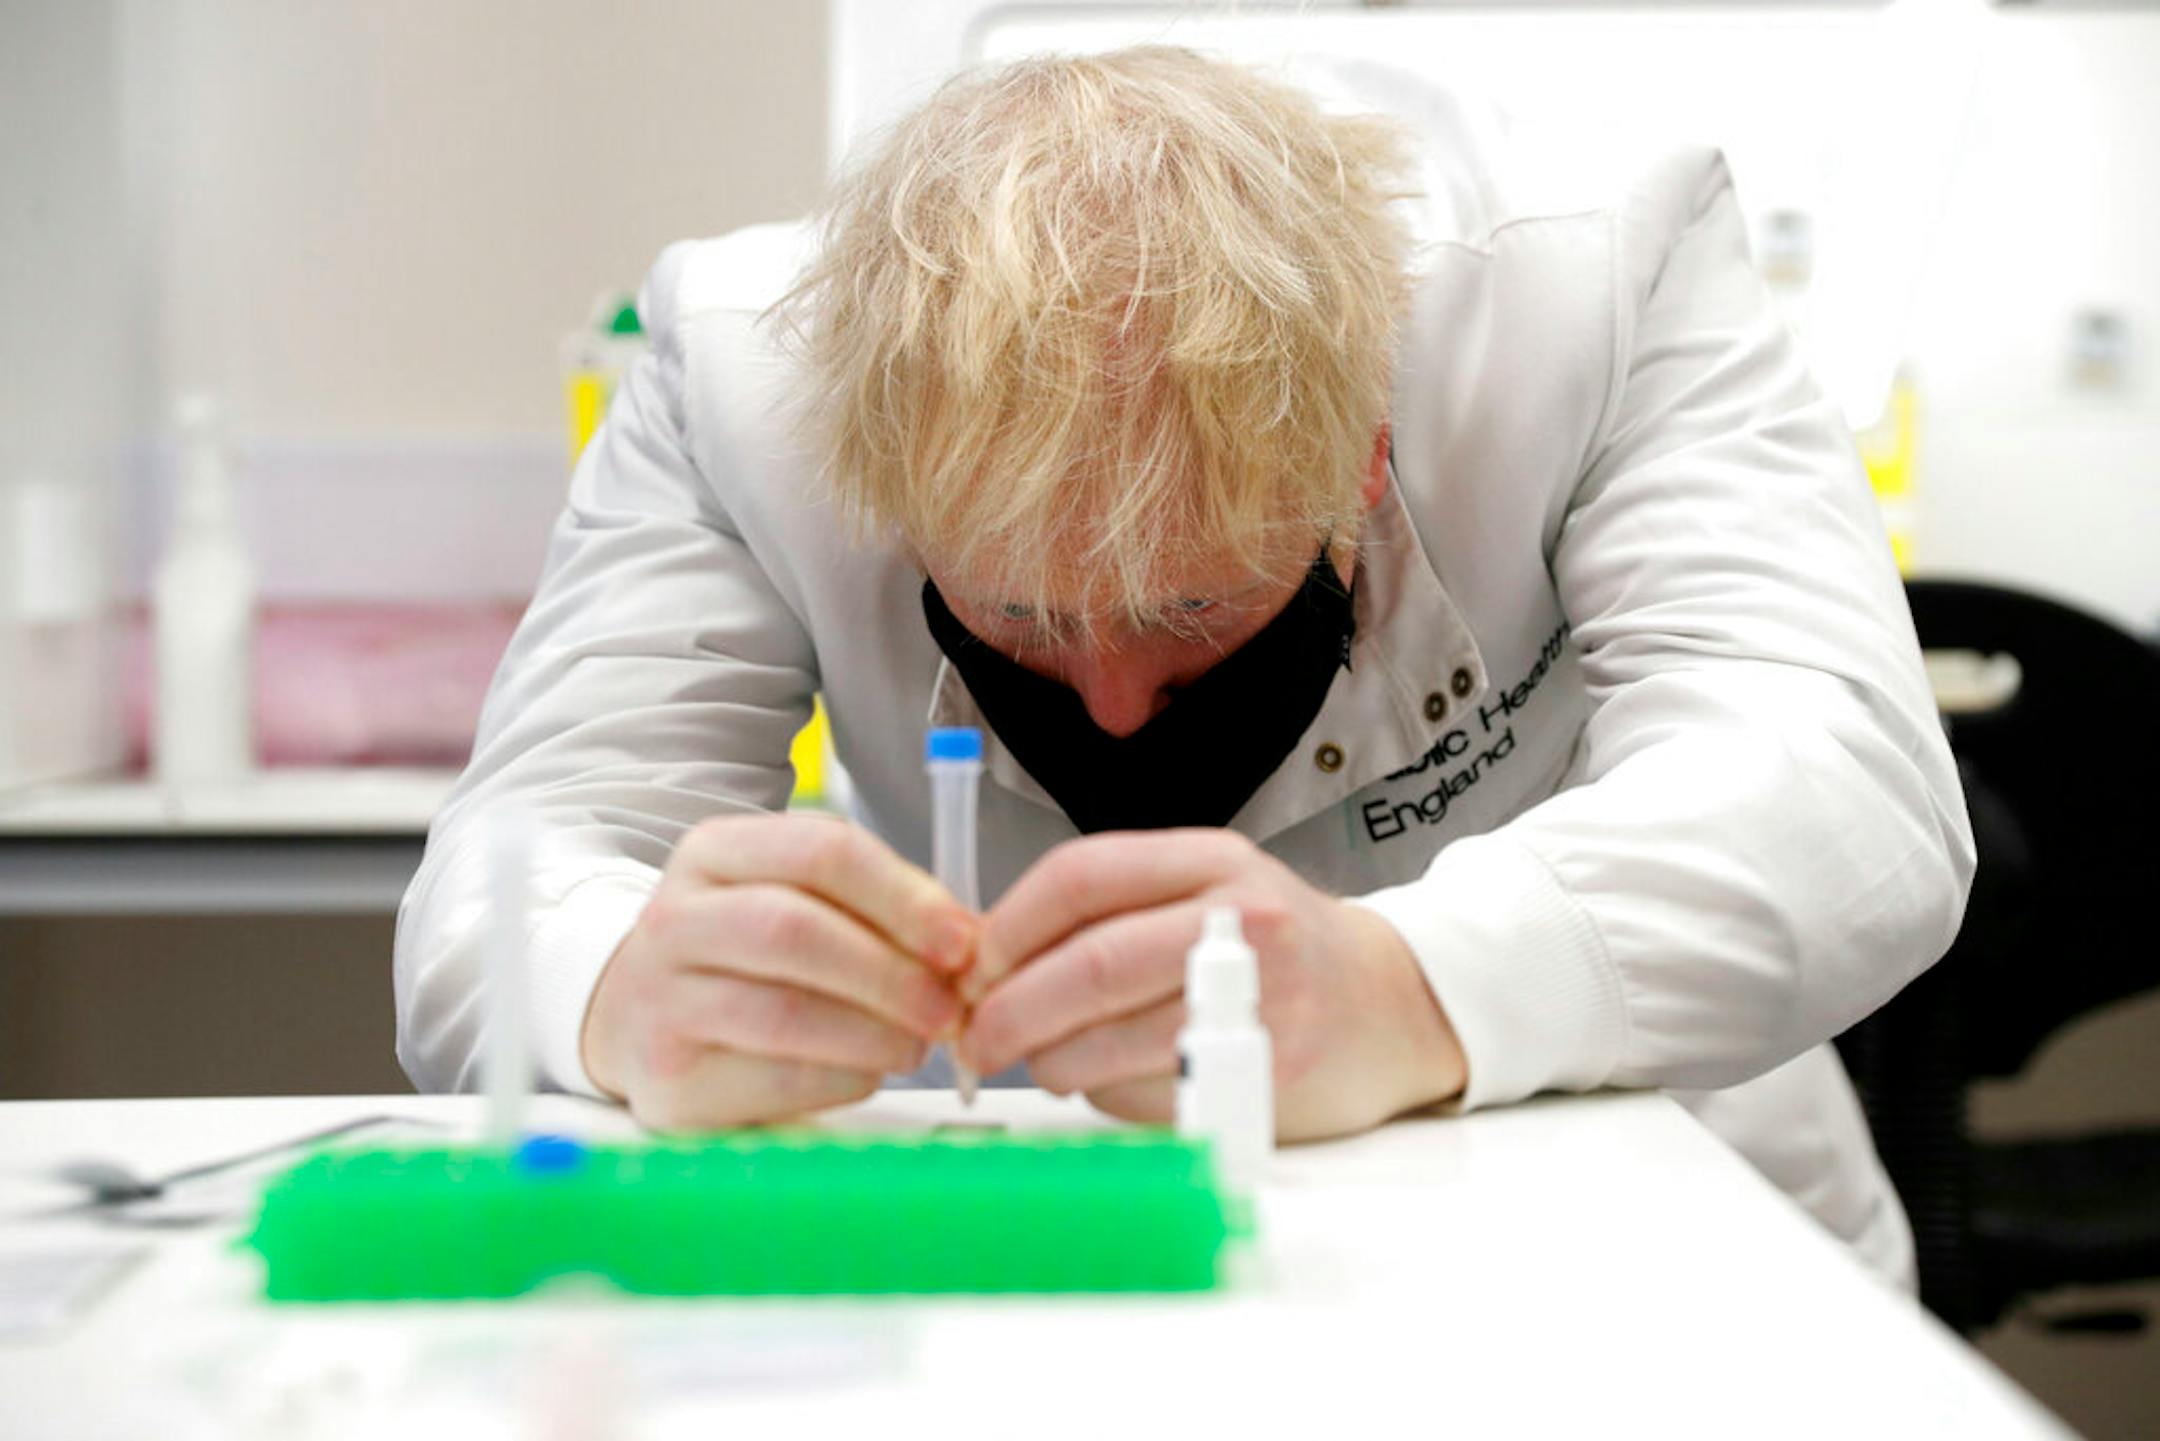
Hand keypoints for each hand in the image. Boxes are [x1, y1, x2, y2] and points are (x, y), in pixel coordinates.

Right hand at [581, 814, 973, 1129]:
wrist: (634, 1018)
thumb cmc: (743, 956)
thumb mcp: (793, 901)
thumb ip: (875, 909)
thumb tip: (970, 943)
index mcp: (714, 854)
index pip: (819, 851)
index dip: (902, 896)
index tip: (961, 939)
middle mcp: (674, 919)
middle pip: (794, 930)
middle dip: (890, 971)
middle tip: (950, 1006)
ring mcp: (659, 1001)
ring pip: (785, 1012)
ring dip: (875, 1033)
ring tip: (917, 1042)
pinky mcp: (669, 1080)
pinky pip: (779, 1079)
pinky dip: (845, 1077)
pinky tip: (868, 1070)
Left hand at [956, 830, 1465, 1140]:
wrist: (1394, 1005)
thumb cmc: (1279, 950)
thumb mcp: (1204, 894)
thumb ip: (1110, 914)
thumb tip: (986, 967)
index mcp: (1209, 860)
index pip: (1079, 878)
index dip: (1006, 927)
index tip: (967, 968)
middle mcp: (1241, 919)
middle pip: (1090, 964)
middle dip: (1010, 1010)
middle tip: (976, 1040)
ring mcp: (1261, 998)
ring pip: (1112, 1040)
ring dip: (1052, 1064)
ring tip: (1044, 1065)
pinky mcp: (1268, 1071)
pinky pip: (1154, 1095)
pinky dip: (1111, 1098)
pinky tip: (1118, 1085)